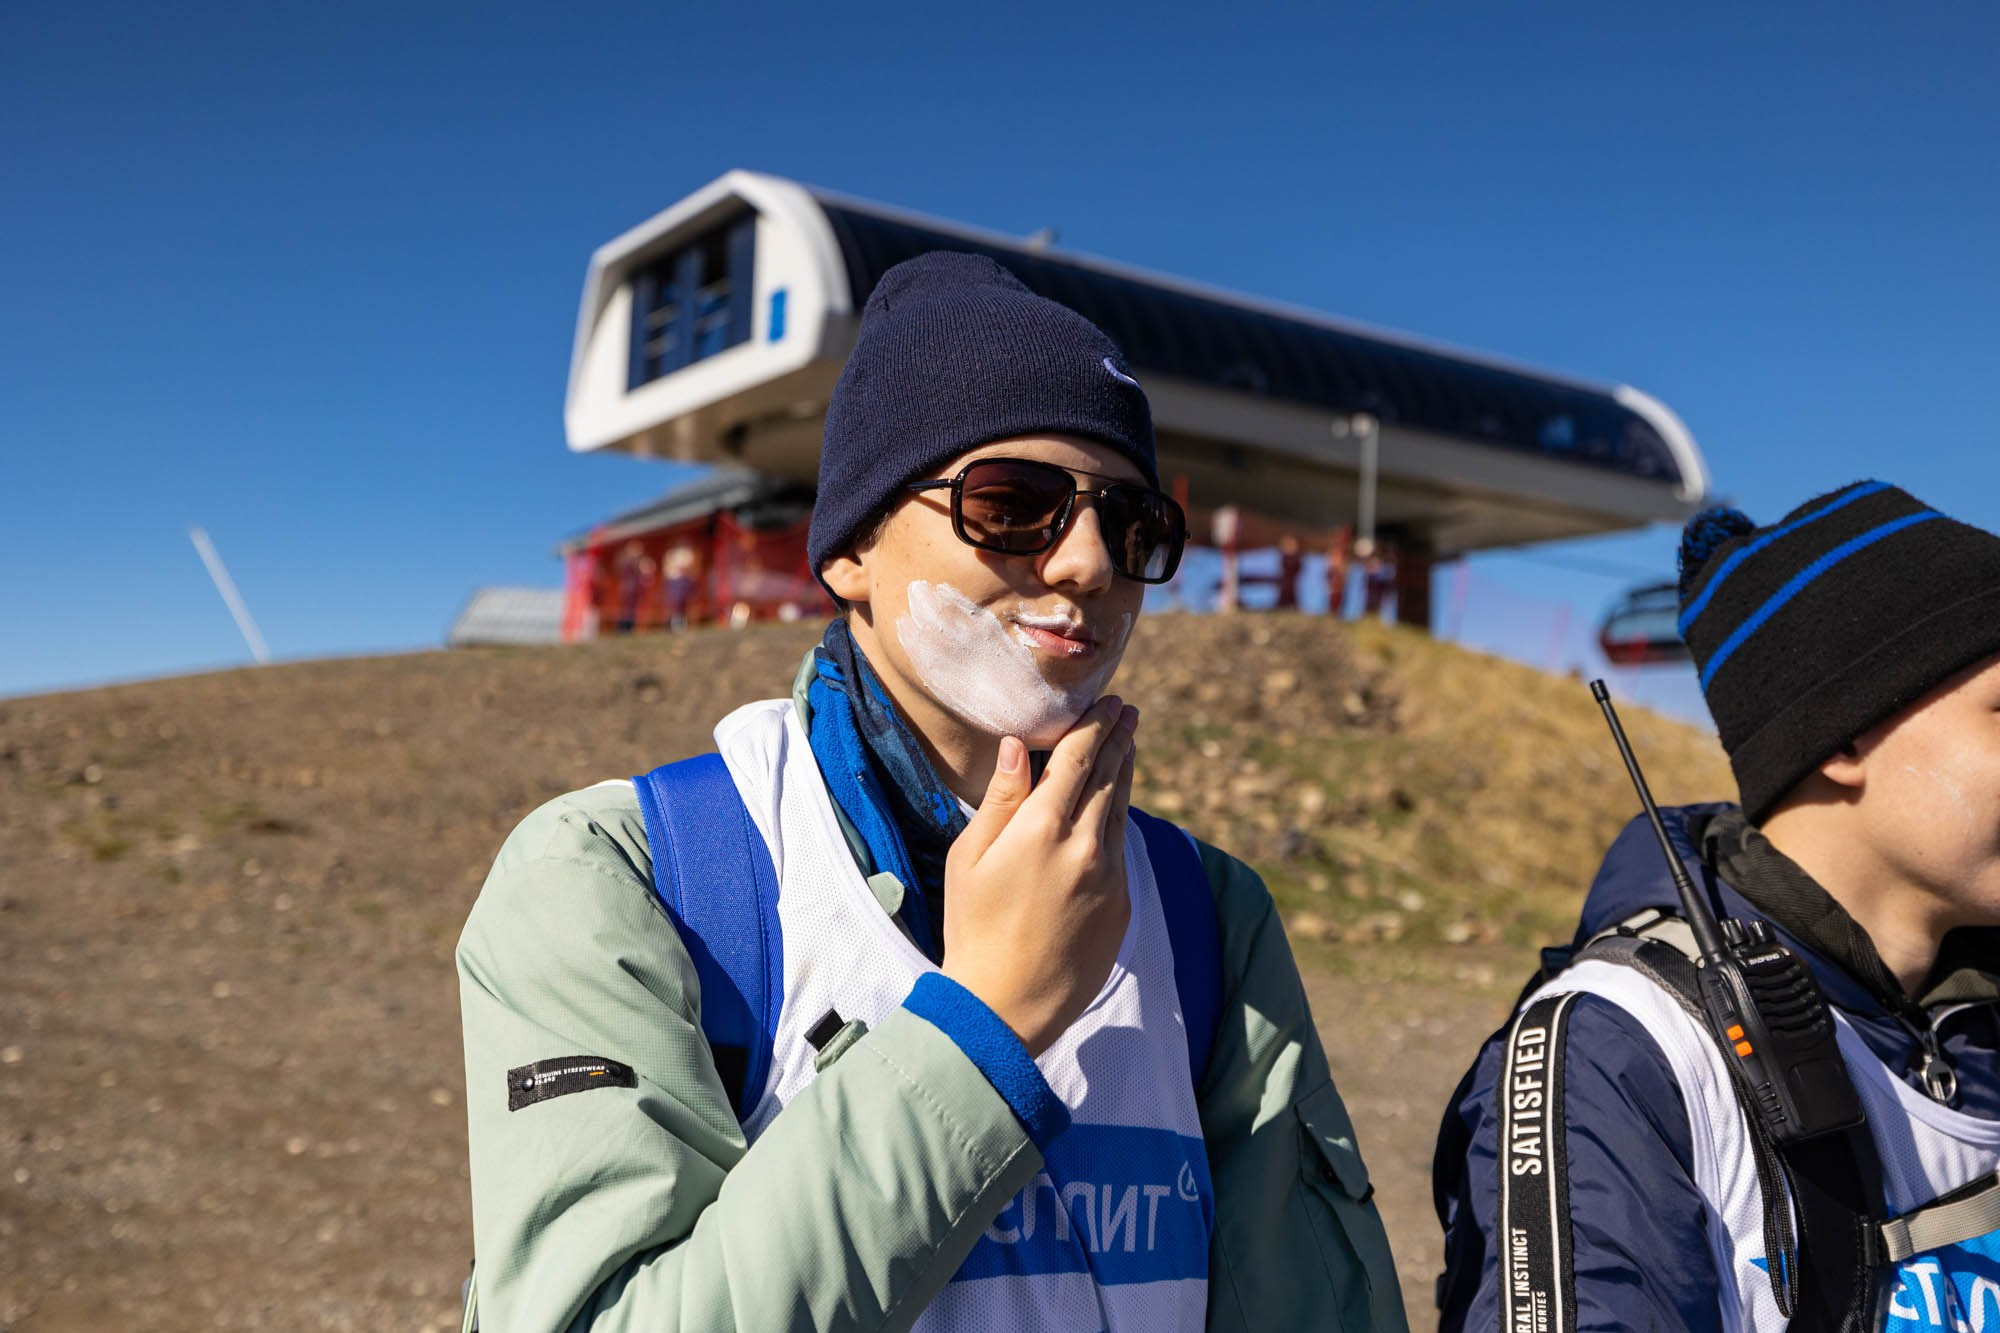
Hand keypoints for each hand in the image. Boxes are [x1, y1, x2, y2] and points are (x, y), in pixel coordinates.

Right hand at [940, 695, 1138, 1056]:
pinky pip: (1123, 849)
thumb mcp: (969, 859)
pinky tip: (1116, 808)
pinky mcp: (1120, 905)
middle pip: (1110, 777)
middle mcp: (1086, 846)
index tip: (1108, 702)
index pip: (1077, 759)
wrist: (1006, 1006)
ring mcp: (1109, 877)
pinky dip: (1120, 819)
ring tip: (1129, 745)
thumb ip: (1001, 799)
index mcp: (1042, 829)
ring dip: (1126, 773)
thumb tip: (1018, 746)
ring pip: (1123, 811)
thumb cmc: (972, 929)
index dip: (1094, 726)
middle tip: (1128, 712)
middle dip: (1119, 739)